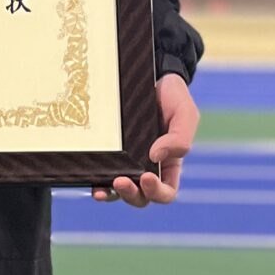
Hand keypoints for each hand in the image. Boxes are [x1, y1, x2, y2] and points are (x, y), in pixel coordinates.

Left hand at [92, 70, 198, 206]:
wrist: (153, 77)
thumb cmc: (173, 98)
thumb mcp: (185, 114)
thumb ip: (180, 138)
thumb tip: (156, 157)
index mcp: (169, 165)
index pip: (166, 192)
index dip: (157, 192)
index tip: (146, 177)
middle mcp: (147, 168)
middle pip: (140, 197)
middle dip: (131, 195)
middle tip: (120, 181)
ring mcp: (126, 161)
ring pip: (118, 191)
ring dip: (111, 194)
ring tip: (101, 189)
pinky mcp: (109, 151)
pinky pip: (102, 173)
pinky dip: (96, 180)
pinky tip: (89, 178)